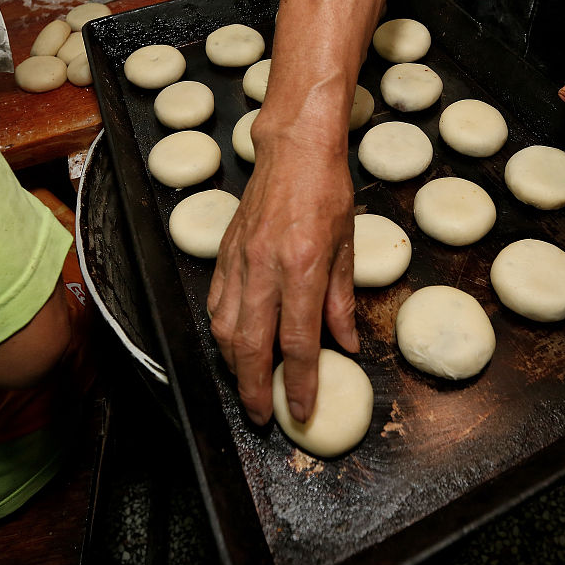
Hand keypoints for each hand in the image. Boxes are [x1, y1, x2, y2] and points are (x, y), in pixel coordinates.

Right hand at [208, 139, 358, 425]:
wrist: (294, 149)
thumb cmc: (327, 191)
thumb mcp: (347, 247)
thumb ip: (342, 301)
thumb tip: (344, 345)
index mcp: (304, 267)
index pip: (297, 342)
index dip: (299, 383)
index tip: (302, 410)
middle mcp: (266, 267)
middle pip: (251, 344)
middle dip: (254, 388)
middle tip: (263, 416)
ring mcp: (240, 260)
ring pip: (224, 328)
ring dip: (233, 366)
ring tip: (247, 386)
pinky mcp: (225, 252)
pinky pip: (216, 302)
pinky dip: (221, 331)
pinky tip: (231, 345)